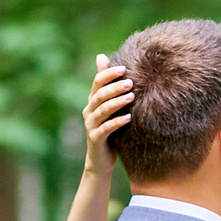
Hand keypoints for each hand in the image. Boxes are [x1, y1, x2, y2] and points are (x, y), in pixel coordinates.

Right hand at [81, 56, 132, 174]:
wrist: (100, 160)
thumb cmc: (110, 131)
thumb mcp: (111, 109)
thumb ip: (111, 89)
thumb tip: (106, 60)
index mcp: (92, 101)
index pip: (97, 82)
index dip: (108, 73)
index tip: (124, 68)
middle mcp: (89, 111)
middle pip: (100, 95)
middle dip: (114, 87)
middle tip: (130, 82)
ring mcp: (91, 125)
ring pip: (102, 110)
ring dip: (117, 103)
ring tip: (131, 97)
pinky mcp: (95, 138)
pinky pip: (106, 128)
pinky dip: (117, 122)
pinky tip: (129, 118)